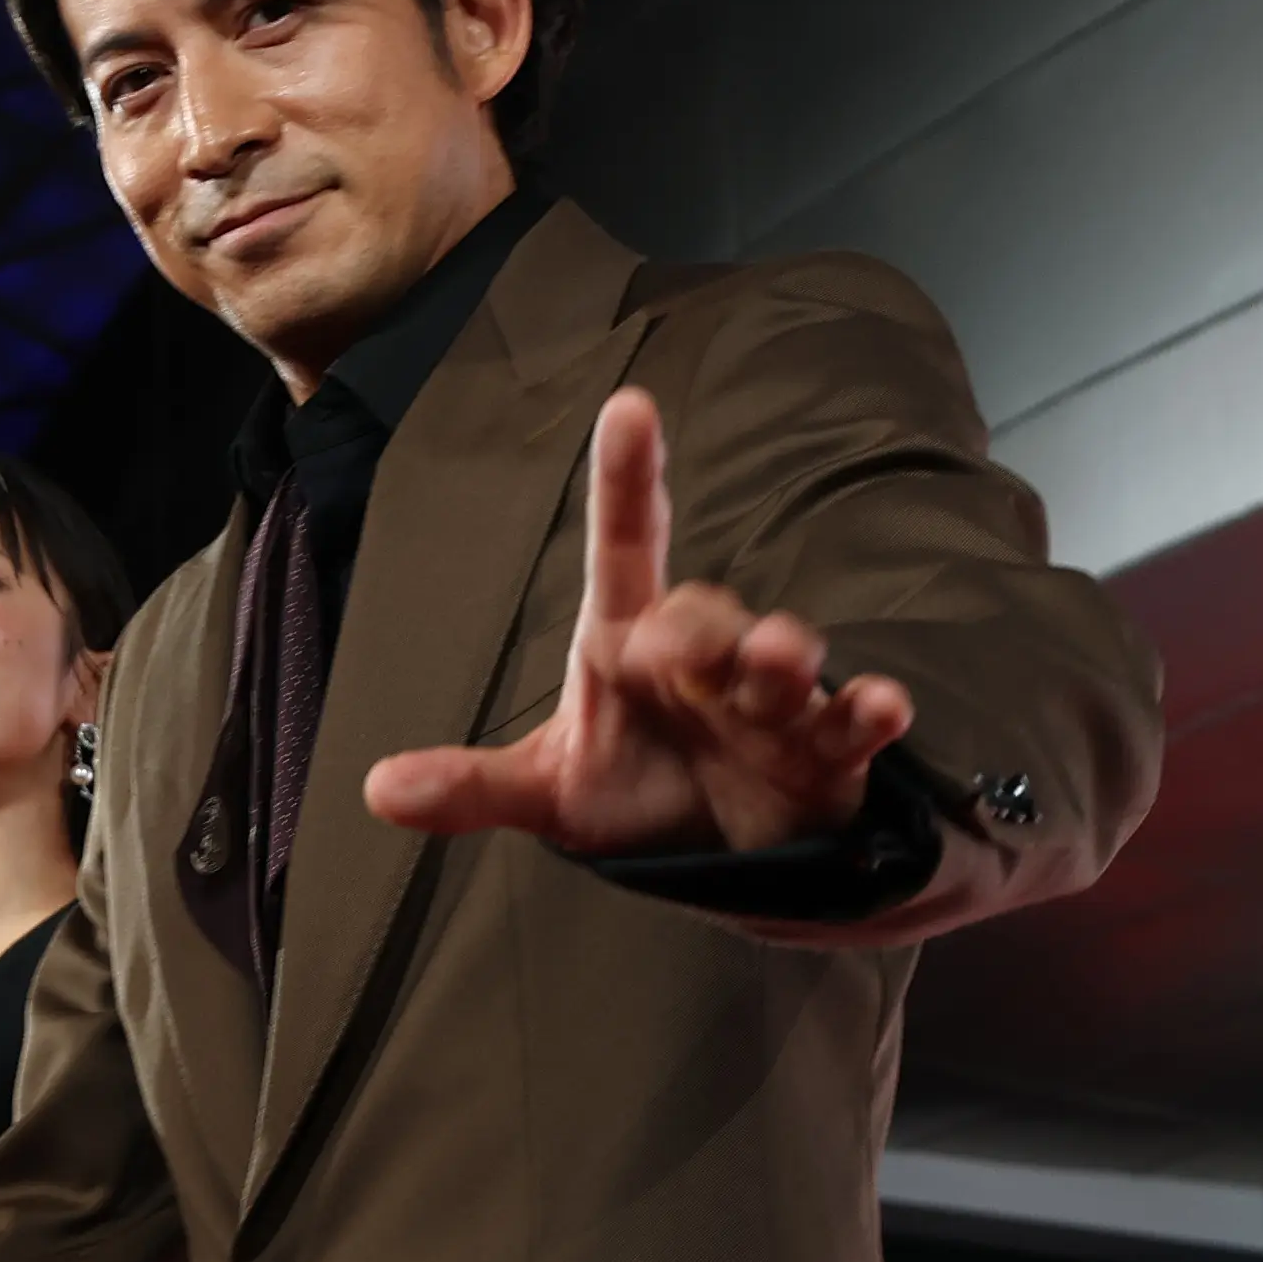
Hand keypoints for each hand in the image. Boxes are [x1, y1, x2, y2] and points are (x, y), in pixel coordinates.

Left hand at [367, 387, 917, 857]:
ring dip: (783, 653)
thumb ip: (474, 787)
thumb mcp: (549, 792)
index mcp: (631, 643)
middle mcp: (705, 656)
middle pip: (701, 611)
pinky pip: (852, 721)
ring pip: (782, 654)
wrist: (719, 854)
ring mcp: (771, 699)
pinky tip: (884, 706)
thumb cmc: (634, 794)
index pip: (625, 547)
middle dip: (694, 625)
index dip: (627, 480)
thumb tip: (379, 789)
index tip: (629, 408)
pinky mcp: (828, 750)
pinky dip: (871, 711)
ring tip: (778, 660)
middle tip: (672, 653)